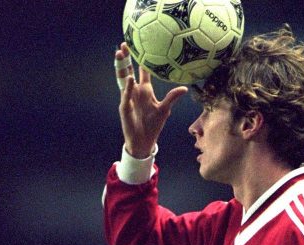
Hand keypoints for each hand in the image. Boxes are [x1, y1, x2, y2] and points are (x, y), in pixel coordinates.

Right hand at [114, 42, 187, 157]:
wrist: (144, 141)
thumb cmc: (153, 125)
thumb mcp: (165, 109)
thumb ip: (172, 97)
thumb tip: (184, 88)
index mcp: (145, 91)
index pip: (142, 72)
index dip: (141, 60)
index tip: (138, 47)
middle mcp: (135, 92)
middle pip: (128, 71)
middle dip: (126, 59)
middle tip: (123, 44)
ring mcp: (128, 99)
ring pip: (123, 79)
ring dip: (121, 67)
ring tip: (119, 54)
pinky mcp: (125, 108)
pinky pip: (126, 96)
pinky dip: (128, 87)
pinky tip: (130, 79)